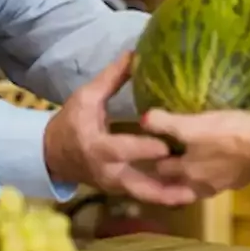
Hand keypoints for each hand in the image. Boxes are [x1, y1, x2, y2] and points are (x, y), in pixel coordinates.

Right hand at [44, 53, 197, 205]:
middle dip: (164, 186)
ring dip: (169, 196)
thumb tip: (135, 53)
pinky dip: (164, 197)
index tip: (165, 146)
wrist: (52, 154)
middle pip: (138, 185)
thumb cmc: (70, 121)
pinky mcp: (121, 191)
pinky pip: (144, 196)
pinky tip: (188, 194)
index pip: (121, 150)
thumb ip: (112, 78)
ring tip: (196, 193)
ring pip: (144, 195)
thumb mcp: (86, 97)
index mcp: (97, 147)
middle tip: (191, 181)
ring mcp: (114, 186)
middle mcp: (107, 172)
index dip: (142, 149)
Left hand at [141, 109, 249, 195]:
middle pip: (183, 181)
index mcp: (188, 173)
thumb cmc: (227, 133)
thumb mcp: (192, 124)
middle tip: (170, 155)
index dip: (155, 159)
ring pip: (206, 182)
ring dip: (199, 173)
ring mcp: (228, 184)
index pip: (162, 170)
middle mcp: (204, 185)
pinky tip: (226, 156)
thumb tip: (143, 119)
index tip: (152, 147)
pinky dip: (222, 168)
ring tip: (197, 157)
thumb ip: (165, 122)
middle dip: (175, 173)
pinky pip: (228, 175)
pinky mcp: (248, 178)